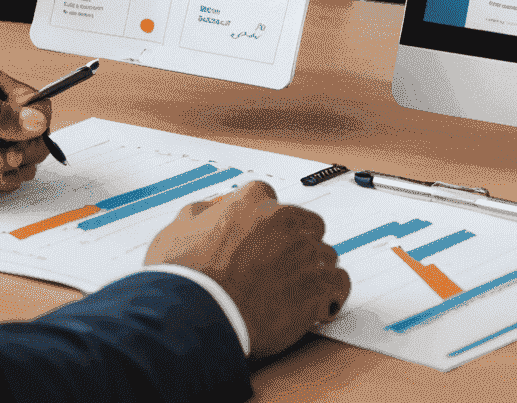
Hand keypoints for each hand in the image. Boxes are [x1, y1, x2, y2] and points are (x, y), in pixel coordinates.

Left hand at [0, 60, 50, 202]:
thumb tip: (36, 120)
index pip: (25, 96)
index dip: (36, 114)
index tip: (33, 131)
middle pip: (30, 128)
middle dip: (28, 143)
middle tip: (12, 154)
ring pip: (22, 153)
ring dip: (17, 163)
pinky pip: (7, 175)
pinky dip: (7, 179)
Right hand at [143, 182, 349, 357]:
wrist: (199, 314)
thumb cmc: (186, 276)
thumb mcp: (176, 230)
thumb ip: (200, 212)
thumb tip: (211, 209)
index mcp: (252, 200)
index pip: (271, 201)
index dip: (265, 226)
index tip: (261, 243)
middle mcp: (284, 219)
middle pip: (306, 226)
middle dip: (297, 246)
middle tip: (278, 271)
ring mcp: (304, 252)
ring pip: (324, 256)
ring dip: (312, 273)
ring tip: (292, 296)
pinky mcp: (318, 286)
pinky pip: (340, 285)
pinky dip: (331, 297)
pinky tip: (316, 308)